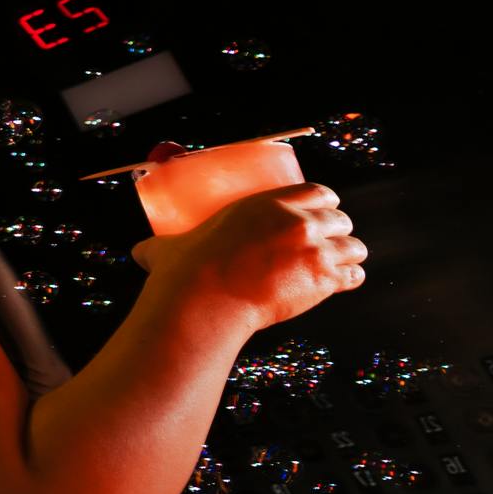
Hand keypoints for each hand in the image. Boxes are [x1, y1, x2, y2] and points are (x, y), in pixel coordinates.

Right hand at [133, 183, 366, 331]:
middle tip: (328, 240)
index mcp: (267, 204)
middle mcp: (298, 222)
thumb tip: (138, 252)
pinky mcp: (324, 280)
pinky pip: (354, 276)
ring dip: (348, 254)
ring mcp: (314, 251)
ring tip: (340, 263)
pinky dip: (350, 280)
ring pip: (353, 246)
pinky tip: (343, 283)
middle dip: (338, 229)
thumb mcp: (172, 247)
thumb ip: (161, 246)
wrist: (205, 302)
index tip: (321, 210)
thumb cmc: (188, 273)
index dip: (324, 201)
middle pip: (340, 218)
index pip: (316, 191)